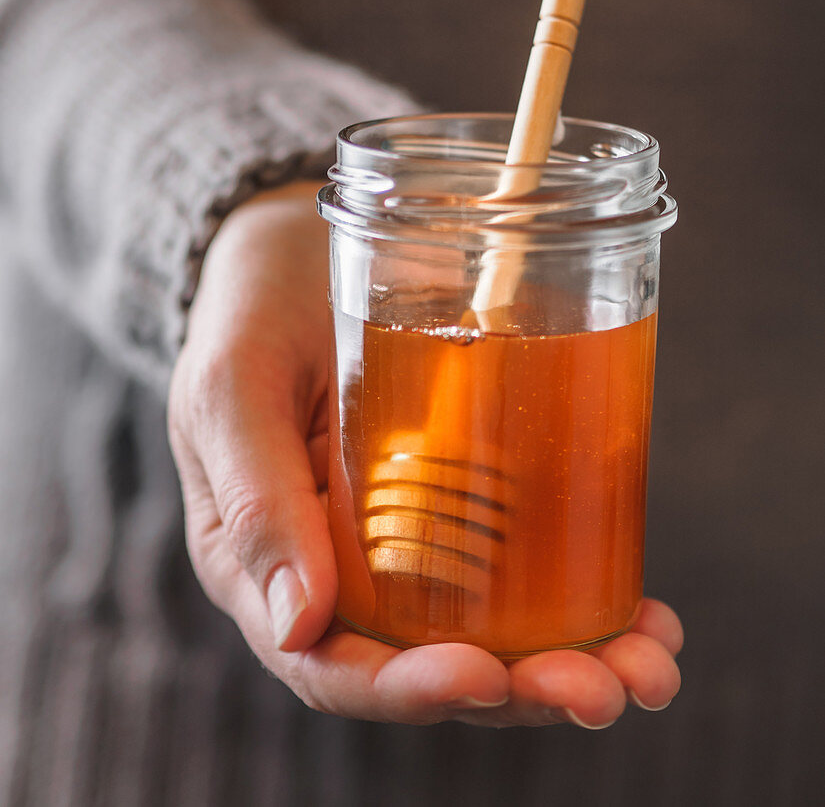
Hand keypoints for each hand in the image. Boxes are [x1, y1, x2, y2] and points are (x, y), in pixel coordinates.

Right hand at [168, 180, 681, 726]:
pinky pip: (520, 566)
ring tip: (648, 664)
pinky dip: (585, 597)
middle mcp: (341, 569)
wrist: (299, 247)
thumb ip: (252, 496)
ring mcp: (407, 537)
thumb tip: (298, 624)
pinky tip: (645, 610)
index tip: (487, 675)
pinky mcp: (461, 495)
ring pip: (488, 632)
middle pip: (428, 662)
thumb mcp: (231, 388)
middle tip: (602, 687)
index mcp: (267, 564)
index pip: (330, 662)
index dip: (407, 689)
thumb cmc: (253, 310)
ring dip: (571, 661)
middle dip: (520, 690)